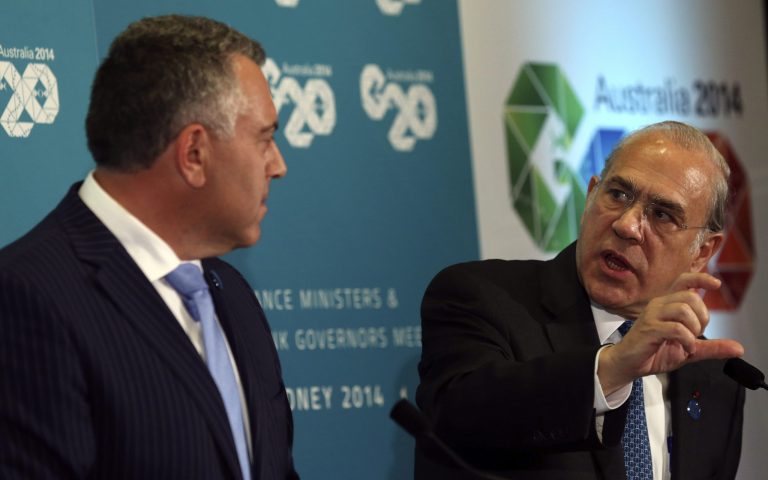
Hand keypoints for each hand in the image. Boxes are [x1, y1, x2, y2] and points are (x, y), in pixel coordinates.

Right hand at [598, 272, 743, 394]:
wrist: (630, 364)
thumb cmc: (654, 352)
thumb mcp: (689, 349)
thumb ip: (711, 347)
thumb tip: (739, 349)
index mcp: (667, 304)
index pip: (683, 281)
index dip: (700, 279)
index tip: (716, 284)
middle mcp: (659, 305)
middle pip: (690, 297)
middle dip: (702, 317)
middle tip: (696, 334)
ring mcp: (652, 315)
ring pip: (684, 310)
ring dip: (693, 329)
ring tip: (689, 343)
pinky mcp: (649, 328)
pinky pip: (676, 328)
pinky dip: (687, 340)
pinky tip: (684, 348)